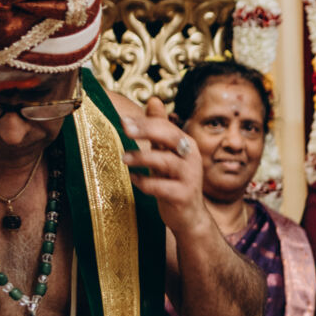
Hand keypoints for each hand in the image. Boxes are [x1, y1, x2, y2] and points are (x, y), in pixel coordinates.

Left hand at [120, 96, 210, 236]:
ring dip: (143, 157)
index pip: (166, 126)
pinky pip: (162, 187)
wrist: (190, 216)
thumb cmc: (174, 181)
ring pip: (167, 161)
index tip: (123, 120)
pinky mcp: (183, 196)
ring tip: (124, 158)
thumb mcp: (167, 152)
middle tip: (124, 129)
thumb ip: (160, 129)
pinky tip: (134, 180)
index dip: (146, 121)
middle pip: (172, 137)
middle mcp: (191, 158)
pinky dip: (145, 182)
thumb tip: (154, 100)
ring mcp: (189, 177)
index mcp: (186, 144)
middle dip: (148, 130)